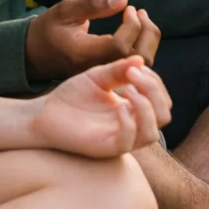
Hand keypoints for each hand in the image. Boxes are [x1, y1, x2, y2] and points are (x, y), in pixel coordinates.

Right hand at [24, 0, 160, 80]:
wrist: (35, 55)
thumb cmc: (49, 29)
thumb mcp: (66, 10)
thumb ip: (94, 4)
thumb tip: (124, 0)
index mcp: (84, 55)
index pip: (119, 46)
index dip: (131, 26)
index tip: (129, 8)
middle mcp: (97, 70)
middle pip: (138, 60)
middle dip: (148, 33)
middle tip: (141, 12)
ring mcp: (105, 75)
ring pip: (141, 65)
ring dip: (148, 39)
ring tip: (140, 17)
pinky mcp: (110, 75)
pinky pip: (135, 65)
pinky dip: (142, 46)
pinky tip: (136, 29)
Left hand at [27, 57, 171, 157]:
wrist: (44, 112)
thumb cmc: (71, 97)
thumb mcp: (97, 77)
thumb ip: (118, 70)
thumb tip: (141, 60)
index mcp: (133, 110)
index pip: (161, 100)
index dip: (155, 82)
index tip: (135, 66)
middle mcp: (132, 126)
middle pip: (164, 115)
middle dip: (154, 91)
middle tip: (132, 75)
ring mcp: (120, 139)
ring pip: (153, 133)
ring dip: (145, 107)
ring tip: (127, 88)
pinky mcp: (105, 148)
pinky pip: (128, 141)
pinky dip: (128, 121)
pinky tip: (117, 105)